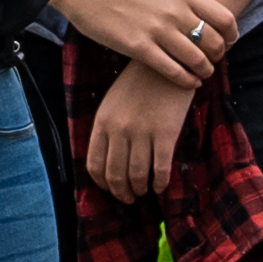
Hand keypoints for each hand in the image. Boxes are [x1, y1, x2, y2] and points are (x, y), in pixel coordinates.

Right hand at [56, 0, 234, 93]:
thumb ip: (184, 5)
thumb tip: (206, 25)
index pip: (225, 19)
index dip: (231, 36)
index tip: (228, 44)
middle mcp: (175, 11)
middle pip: (214, 42)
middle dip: (217, 57)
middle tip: (212, 62)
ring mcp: (158, 30)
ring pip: (197, 59)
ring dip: (204, 71)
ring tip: (201, 74)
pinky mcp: (140, 48)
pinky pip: (173, 71)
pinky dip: (186, 80)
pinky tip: (189, 82)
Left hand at [85, 60, 192, 203]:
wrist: (167, 63)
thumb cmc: (139, 83)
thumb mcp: (113, 102)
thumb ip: (108, 129)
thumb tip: (109, 162)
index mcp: (103, 122)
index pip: (95, 165)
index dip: (102, 184)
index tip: (110, 189)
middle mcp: (119, 130)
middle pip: (115, 175)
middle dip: (122, 193)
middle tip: (129, 198)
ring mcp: (142, 133)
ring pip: (137, 176)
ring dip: (140, 190)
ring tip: (144, 192)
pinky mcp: (166, 134)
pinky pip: (161, 169)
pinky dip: (160, 183)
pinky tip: (161, 186)